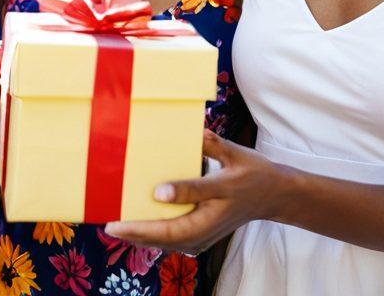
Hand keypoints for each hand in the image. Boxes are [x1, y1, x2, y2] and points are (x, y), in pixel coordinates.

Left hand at [103, 131, 286, 254]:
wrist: (274, 195)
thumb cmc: (253, 172)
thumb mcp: (234, 157)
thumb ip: (212, 149)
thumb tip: (191, 140)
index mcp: (215, 208)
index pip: (177, 220)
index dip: (149, 219)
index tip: (130, 212)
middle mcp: (208, 229)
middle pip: (167, 238)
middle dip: (136, 234)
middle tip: (109, 226)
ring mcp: (205, 237)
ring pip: (168, 242)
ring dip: (142, 237)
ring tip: (116, 227)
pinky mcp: (202, 237)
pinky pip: (174, 240)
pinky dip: (153, 236)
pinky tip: (135, 228)